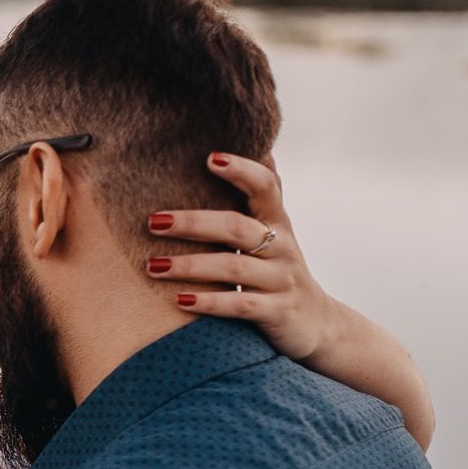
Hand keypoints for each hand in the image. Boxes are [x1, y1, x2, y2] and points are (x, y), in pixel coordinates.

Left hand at [146, 151, 351, 362]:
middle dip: (194, 223)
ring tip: (153, 265)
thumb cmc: (277, 269)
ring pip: (234, 268)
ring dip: (190, 266)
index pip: (265, 187)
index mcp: (277, 222)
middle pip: (237, 228)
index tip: (210, 157)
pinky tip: (180, 301)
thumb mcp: (274, 231)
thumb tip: (259, 147)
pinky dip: (210, 302)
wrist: (315, 321)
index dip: (241, 170)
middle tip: (152, 221)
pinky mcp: (276, 312)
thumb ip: (261, 196)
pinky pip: (240, 305)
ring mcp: (280, 280)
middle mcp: (282, 247)